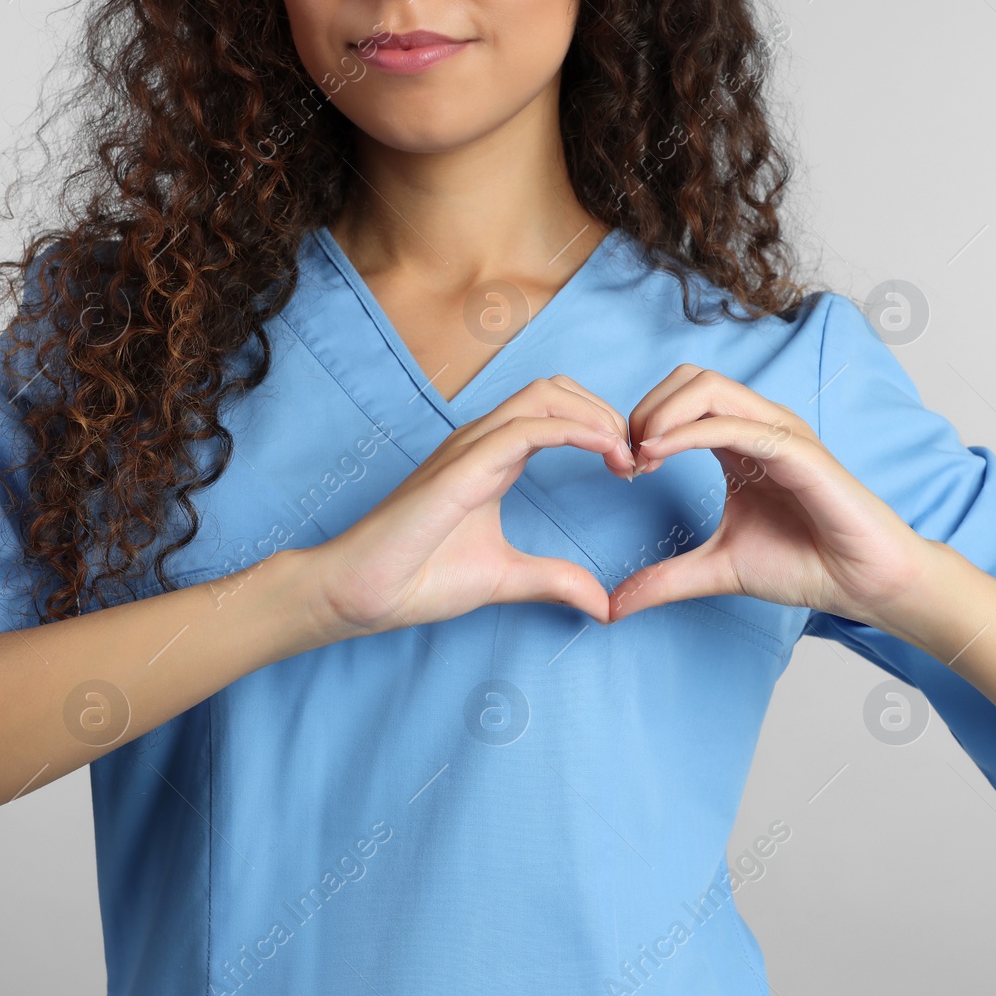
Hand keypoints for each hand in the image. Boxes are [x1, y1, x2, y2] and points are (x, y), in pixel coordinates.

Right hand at [309, 376, 636, 635]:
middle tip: (636, 458)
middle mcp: (480, 442)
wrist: (359, 593)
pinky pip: (526, 428)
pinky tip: (604, 454)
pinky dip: (574, 431)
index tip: (631, 468)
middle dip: (605, 413)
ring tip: (626, 456)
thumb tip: (603, 605)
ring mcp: (468, 449)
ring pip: (544, 395)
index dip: (600, 428)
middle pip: (556, 389)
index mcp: (490, 459)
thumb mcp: (506, 579)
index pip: (554, 411)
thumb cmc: (416, 579)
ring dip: (596, 416)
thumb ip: (554, 582)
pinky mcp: (461, 467)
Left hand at [606, 365, 933, 629]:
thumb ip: (665, 579)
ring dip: (662, 414)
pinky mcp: (798, 451)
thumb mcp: (718, 570)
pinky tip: (659, 456)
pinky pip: (737, 425)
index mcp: (739, 441)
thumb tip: (612, 606)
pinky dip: (690, 433)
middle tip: (625, 458)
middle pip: (689, 378)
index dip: (641, 423)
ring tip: (639, 455)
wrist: (862, 583)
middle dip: (646, 409)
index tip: (622, 469)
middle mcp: (759, 426)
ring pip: (708, 387)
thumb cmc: (805, 564)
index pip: (681, 397)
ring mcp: (779, 433)